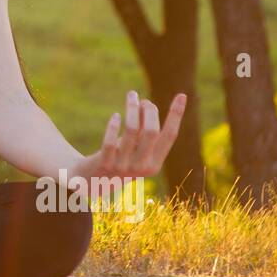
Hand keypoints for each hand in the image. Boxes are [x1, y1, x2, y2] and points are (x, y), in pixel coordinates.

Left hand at [70, 90, 187, 194]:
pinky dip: (114, 125)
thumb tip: (148, 104)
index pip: (170, 136)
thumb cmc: (120, 158)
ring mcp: (123, 167)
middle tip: (143, 100)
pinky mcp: (105, 164)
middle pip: (152, 131)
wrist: (94, 181)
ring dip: (132, 109)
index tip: (182, 95)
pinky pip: (111, 141)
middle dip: (149, 110)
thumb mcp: (137, 148)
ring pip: (131, 130)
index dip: (176, 115)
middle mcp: (142, 167)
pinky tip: (116, 115)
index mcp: (155, 164)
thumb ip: (145, 130)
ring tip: (131, 96)